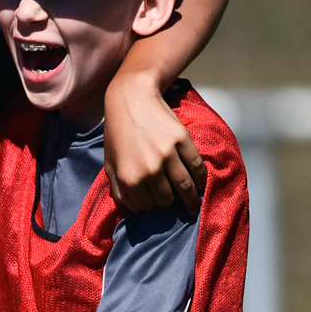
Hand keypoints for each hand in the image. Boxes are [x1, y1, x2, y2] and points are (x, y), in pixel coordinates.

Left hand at [102, 73, 205, 212]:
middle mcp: (150, 169)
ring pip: (185, 187)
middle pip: (166, 199)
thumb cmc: (117, 133)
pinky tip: (199, 186)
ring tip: (192, 206)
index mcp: (130, 177)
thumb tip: (135, 211)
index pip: (146, 205)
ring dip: (190, 199)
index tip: (153, 200)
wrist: (132, 100)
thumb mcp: (110, 164)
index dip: (150, 205)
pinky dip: (200, 180)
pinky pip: (196, 167)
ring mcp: (168, 155)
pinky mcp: (183, 141)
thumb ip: (118, 190)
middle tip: (172, 200)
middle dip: (168, 202)